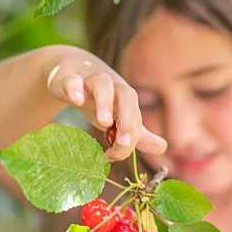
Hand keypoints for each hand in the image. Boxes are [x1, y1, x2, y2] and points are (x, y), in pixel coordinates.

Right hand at [47, 59, 166, 161]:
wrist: (71, 73)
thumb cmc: (99, 100)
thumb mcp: (118, 118)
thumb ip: (138, 134)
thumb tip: (162, 147)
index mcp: (126, 100)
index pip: (134, 119)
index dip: (129, 139)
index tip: (114, 157)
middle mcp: (112, 88)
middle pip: (127, 95)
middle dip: (127, 119)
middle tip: (122, 141)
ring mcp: (90, 81)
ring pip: (102, 84)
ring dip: (105, 102)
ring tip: (104, 123)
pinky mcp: (68, 79)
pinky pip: (72, 80)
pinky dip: (75, 88)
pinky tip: (76, 100)